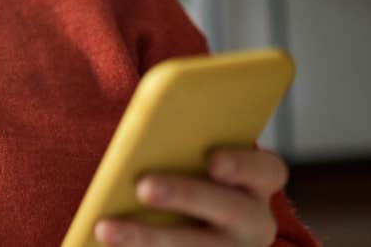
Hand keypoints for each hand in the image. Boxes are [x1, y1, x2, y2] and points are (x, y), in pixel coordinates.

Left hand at [95, 147, 288, 245]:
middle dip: (184, 195)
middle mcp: (252, 221)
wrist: (191, 217)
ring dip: (148, 238)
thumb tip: (137, 135)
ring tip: (105, 229)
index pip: (266, 170)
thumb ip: (177, 145)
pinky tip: (103, 240)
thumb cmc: (184, 171)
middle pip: (228, 208)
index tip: (213, 160)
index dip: (242, 164)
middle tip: (143, 187)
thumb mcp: (190, 158)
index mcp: (256, 183)